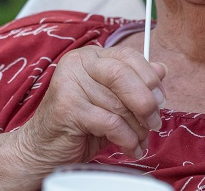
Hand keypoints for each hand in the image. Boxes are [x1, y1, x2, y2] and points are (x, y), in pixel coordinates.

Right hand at [14, 46, 166, 173]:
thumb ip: (135, 84)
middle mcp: (78, 63)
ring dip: (137, 128)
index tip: (160, 99)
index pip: (128, 56)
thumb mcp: (112, 101)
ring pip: (118, 103)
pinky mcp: (67, 107)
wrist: (42, 149)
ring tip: (139, 140)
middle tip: (154, 122)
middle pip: (123, 75)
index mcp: (91, 57)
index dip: (149, 78)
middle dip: (145, 102)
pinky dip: (125, 138)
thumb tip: (162, 69)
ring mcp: (69, 83)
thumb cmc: (80, 124)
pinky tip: (129, 147)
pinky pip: (110, 122)